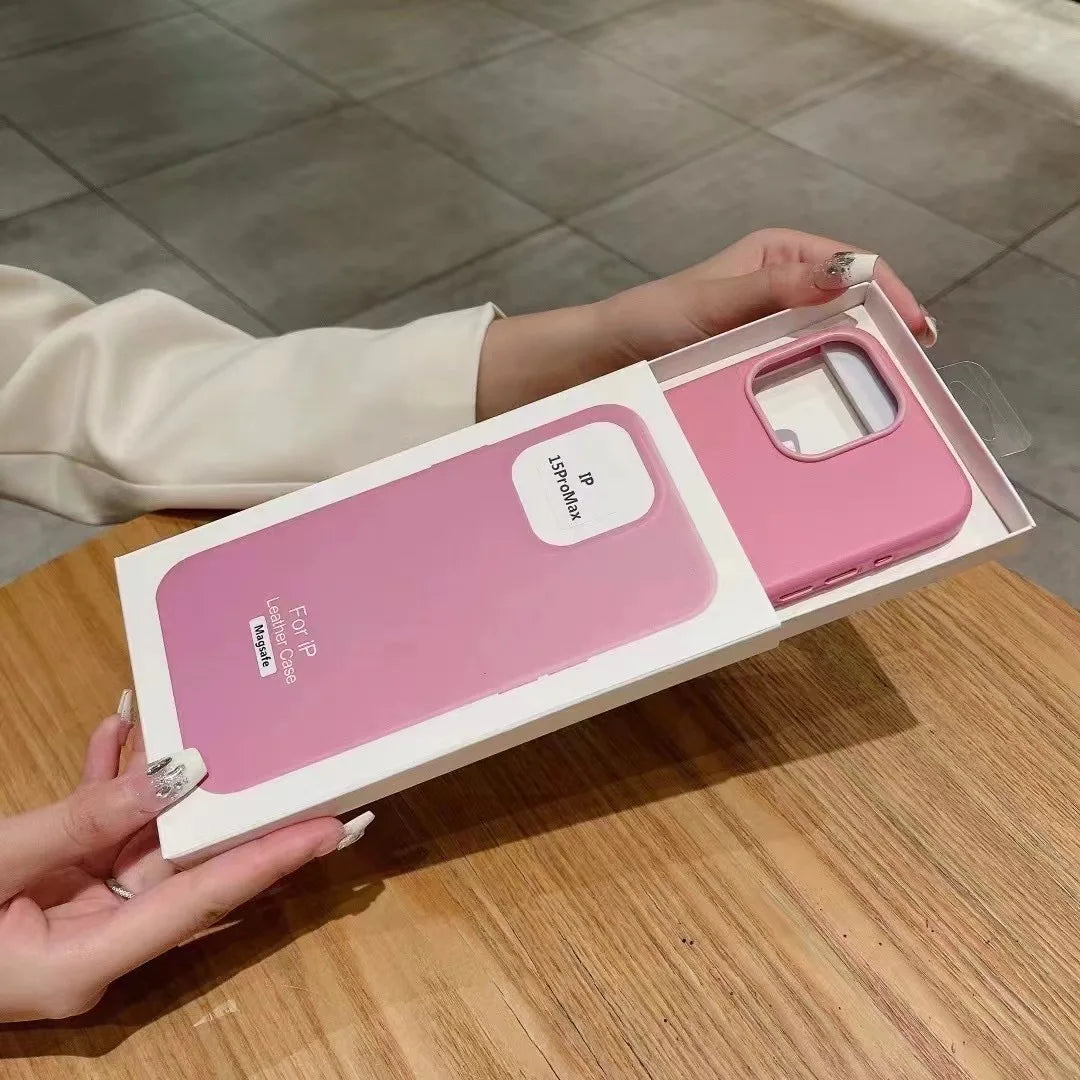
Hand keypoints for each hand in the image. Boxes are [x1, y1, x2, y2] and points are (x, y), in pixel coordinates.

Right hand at [0, 695, 371, 1020]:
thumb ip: (84, 821)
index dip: (272, 859)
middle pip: (188, 868)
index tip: (334, 827)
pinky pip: (94, 826)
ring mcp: (77, 908)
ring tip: (224, 724)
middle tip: (314, 778)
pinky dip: (105, 778)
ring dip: (167, 778)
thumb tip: (179, 772)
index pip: (203, 900)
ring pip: (143, 836)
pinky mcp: (54, 880)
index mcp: (88, 962)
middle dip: (245, 815)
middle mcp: (98, 940)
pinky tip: (124, 724)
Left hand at [476, 228, 935, 418]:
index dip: (890, 293)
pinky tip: (836, 407)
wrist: (600, 363)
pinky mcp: (755, 361)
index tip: (918, 330)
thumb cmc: (649, 323)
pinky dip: (822, 382)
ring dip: (856, 360)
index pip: (854, 265)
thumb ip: (773, 290)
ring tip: (886, 392)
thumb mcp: (712, 303)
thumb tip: (843, 273)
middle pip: (848, 303)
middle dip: (882, 330)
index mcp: (777, 255)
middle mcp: (780, 287)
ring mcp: (769, 326)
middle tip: (911, 370)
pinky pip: (800, 368)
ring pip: (828, 339)